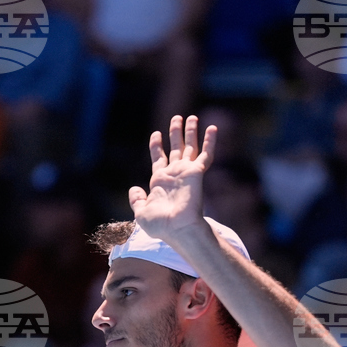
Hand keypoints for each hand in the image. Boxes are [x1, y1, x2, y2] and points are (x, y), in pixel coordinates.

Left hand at [129, 115, 216, 241]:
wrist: (177, 229)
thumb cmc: (159, 225)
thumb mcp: (140, 212)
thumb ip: (136, 199)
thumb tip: (134, 189)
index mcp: (160, 181)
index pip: (159, 158)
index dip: (157, 145)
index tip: (156, 133)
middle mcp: (174, 174)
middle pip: (176, 148)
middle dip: (176, 133)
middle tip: (177, 118)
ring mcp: (186, 173)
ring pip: (190, 147)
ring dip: (191, 132)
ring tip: (191, 117)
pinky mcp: (197, 173)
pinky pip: (205, 154)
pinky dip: (210, 141)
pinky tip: (212, 128)